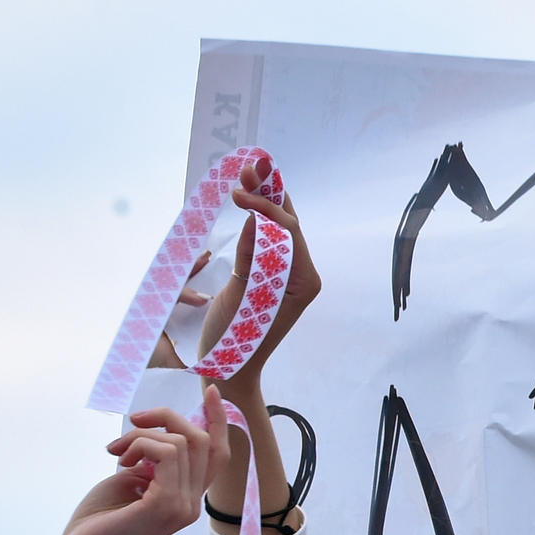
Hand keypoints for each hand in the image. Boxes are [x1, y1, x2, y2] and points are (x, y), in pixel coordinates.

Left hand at [59, 397, 226, 534]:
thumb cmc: (98, 521)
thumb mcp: (130, 480)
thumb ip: (151, 463)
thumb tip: (157, 442)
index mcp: (187, 497)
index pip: (218, 455)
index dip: (218, 421)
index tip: (212, 391)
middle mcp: (193, 502)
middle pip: (203, 441)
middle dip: (169, 417)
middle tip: (135, 420)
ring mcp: (184, 505)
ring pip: (181, 442)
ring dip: (141, 435)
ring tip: (116, 451)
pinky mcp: (168, 504)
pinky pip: (164, 452)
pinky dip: (139, 444)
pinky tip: (119, 459)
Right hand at [193, 162, 321, 382]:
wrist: (229, 368)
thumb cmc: (238, 341)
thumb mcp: (244, 298)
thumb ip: (252, 261)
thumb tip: (255, 222)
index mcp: (305, 280)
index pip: (290, 232)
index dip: (266, 208)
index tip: (239, 194)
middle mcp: (300, 273)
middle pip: (286, 225)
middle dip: (268, 195)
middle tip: (248, 166)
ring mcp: (284, 273)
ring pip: (274, 228)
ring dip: (260, 200)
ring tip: (244, 173)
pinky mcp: (265, 274)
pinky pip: (262, 239)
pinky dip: (252, 217)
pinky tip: (244, 198)